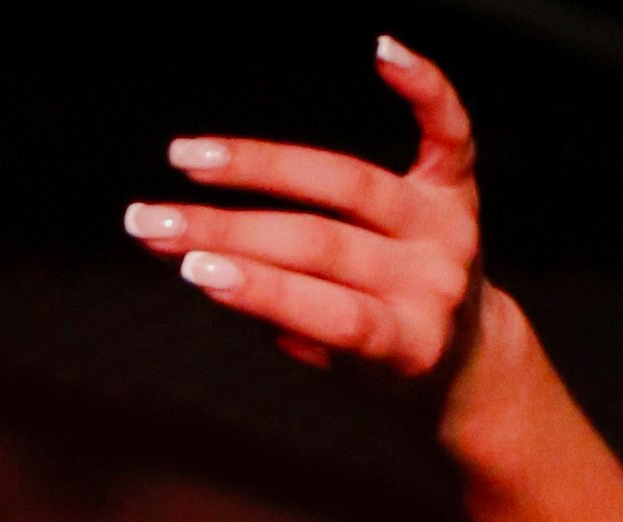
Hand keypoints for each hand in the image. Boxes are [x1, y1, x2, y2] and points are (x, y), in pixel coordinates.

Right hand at [133, 36, 485, 385]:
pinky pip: (447, 127)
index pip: (333, 313)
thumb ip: (289, 321)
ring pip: (350, 185)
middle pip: (324, 244)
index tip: (192, 269)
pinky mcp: (460, 185)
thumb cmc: (384, 359)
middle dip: (231, 231)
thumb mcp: (344, 369)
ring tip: (187, 158)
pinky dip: (420, 85)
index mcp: (411, 344)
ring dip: (259, 165)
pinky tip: (381, 50)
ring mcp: (451, 228)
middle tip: (153, 221)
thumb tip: (205, 259)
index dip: (265, 291)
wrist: (469, 354)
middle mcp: (437, 280)